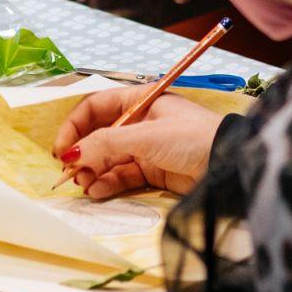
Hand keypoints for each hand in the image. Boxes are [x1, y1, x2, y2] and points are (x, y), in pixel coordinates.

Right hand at [53, 87, 222, 201]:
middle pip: (99, 135)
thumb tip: (71, 154)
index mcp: (140, 101)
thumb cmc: (195, 138)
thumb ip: (106, 144)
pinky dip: (108, 183)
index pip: (96, 107)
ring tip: (85, 184)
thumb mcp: (147, 136)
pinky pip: (121, 176)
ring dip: (93, 171)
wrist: (229, 164)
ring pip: (108, 158)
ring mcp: (146, 148)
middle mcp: (140, 122)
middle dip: (82, 153)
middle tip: (70, 172)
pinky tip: (99, 190)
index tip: (61, 147)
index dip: (75, 126)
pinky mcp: (152, 171)